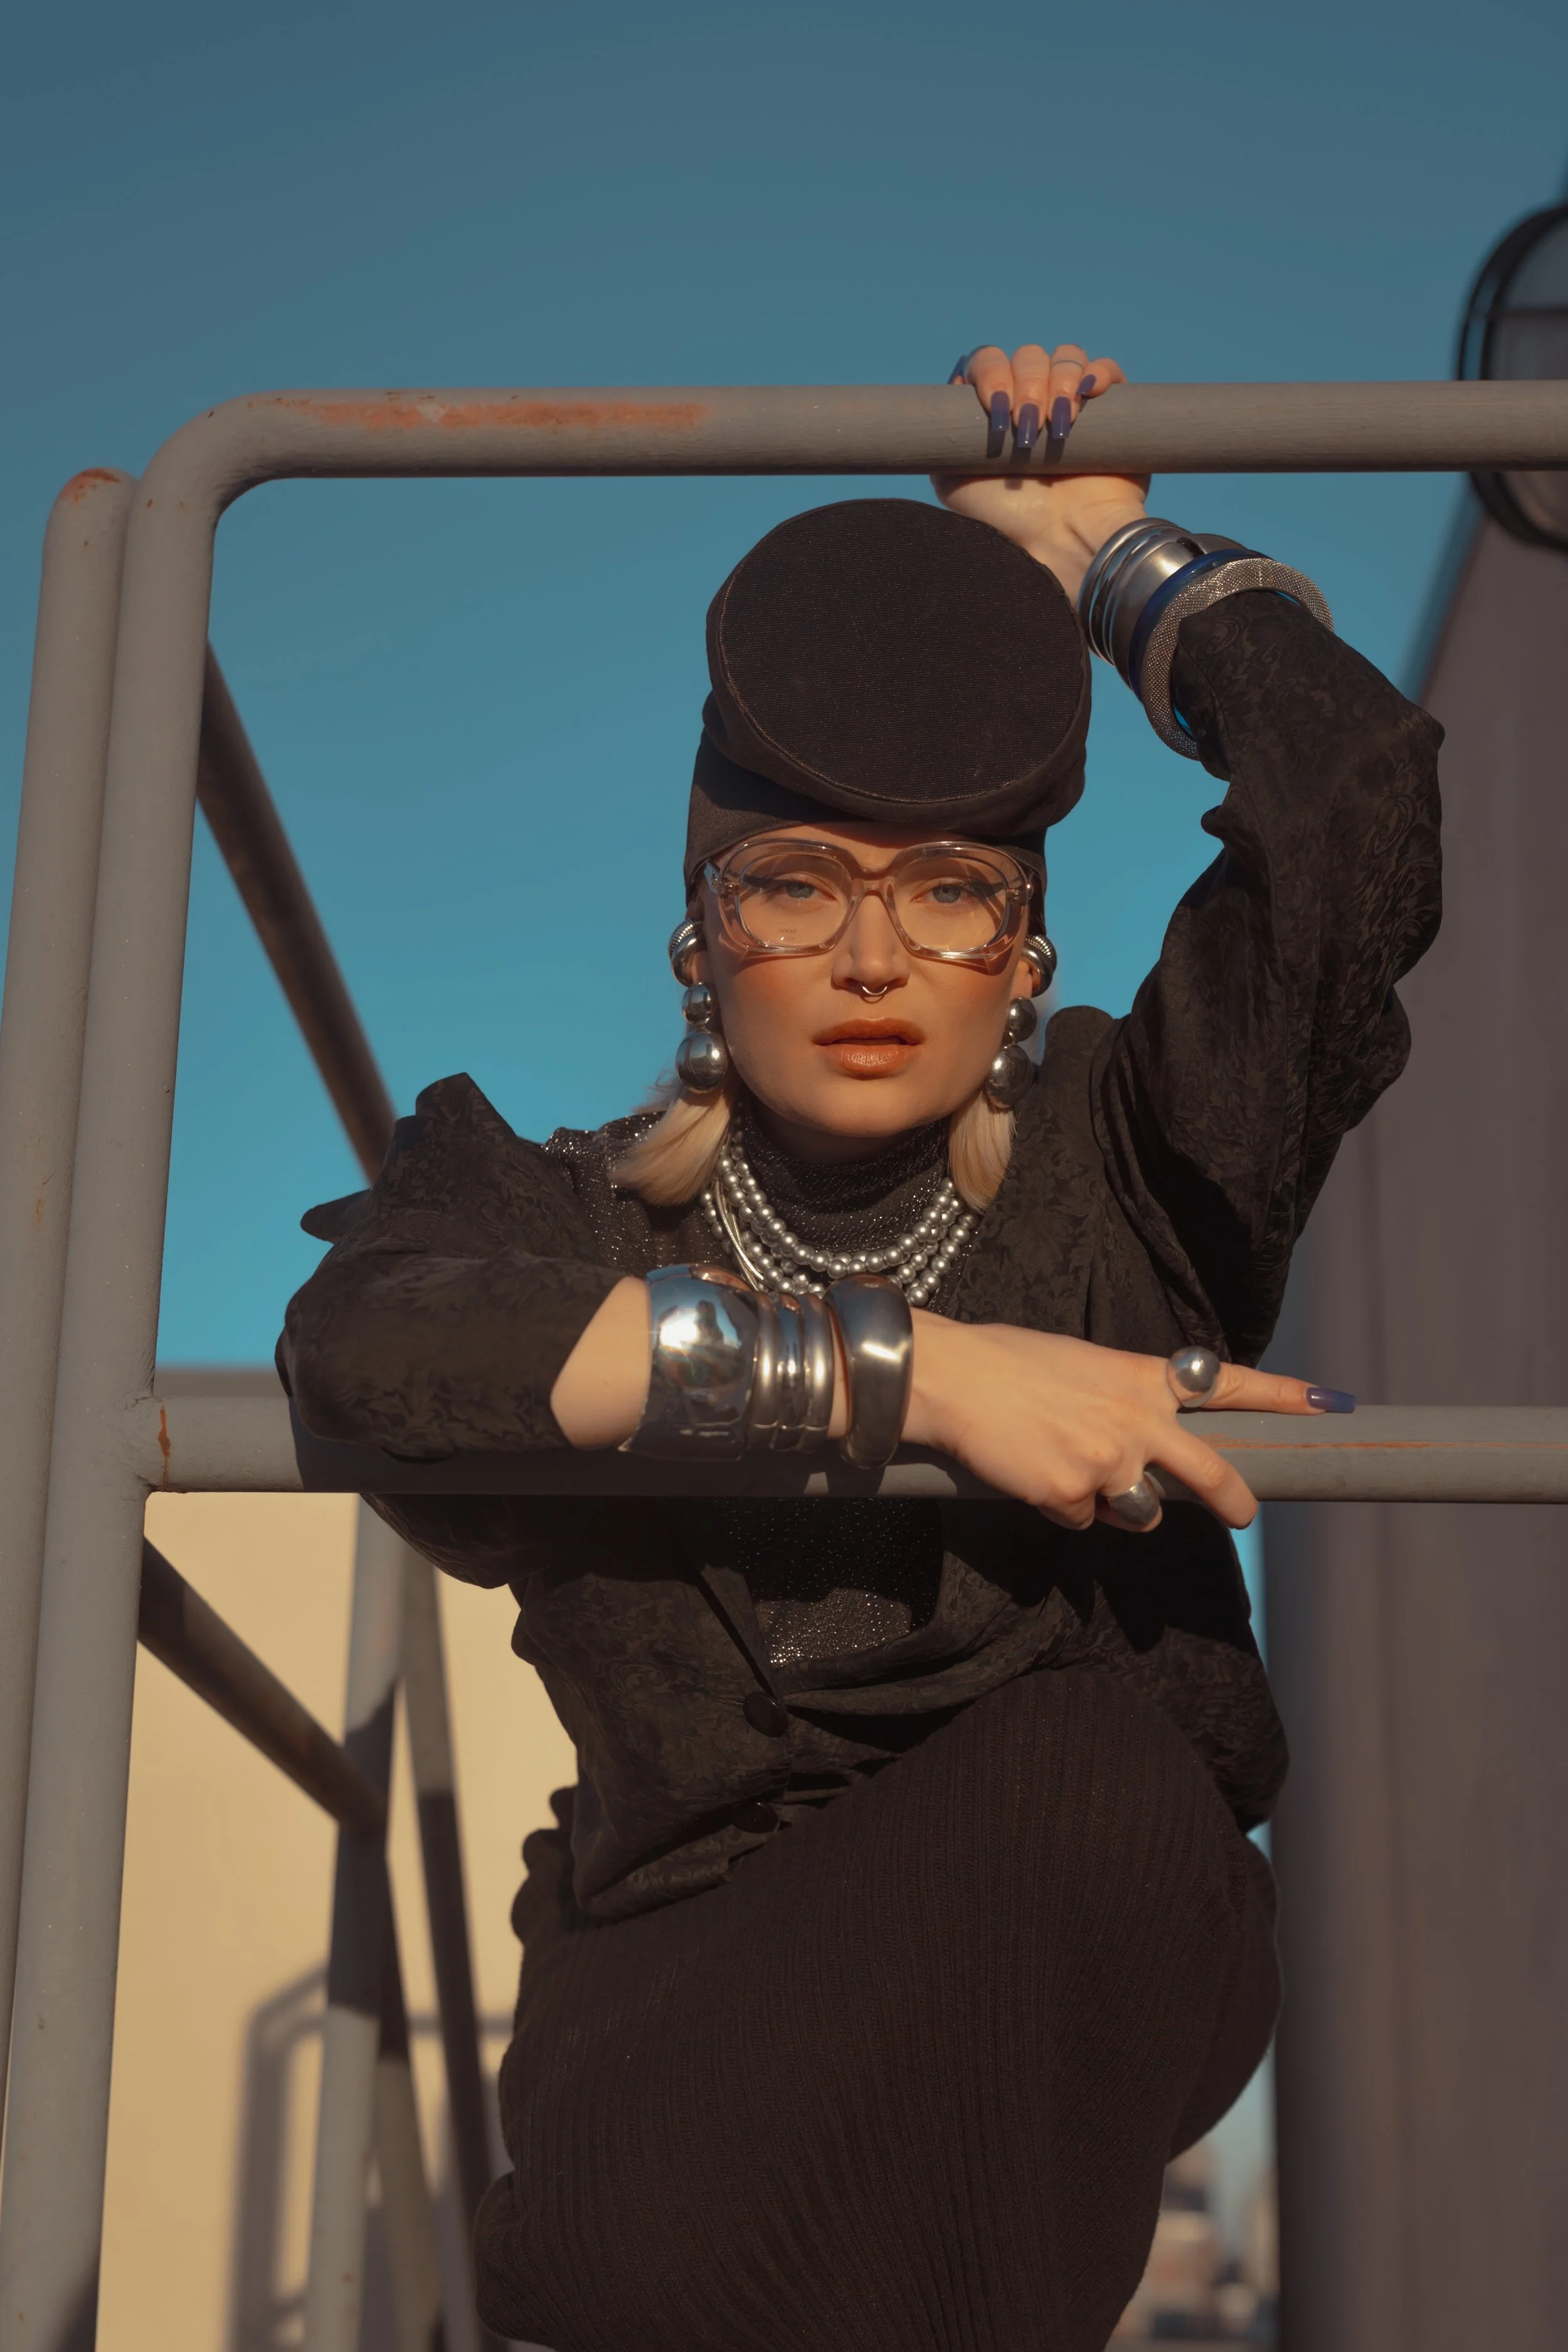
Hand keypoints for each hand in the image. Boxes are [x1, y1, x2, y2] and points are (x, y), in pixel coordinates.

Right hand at [903, 1313, 1331, 1531]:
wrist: (950, 1377)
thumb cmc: (1006, 1362)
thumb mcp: (1080, 1365)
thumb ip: (1122, 1401)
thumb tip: (1134, 1444)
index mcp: (1140, 1377)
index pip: (1227, 1384)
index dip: (1283, 1395)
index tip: (1330, 1402)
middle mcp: (1137, 1421)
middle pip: (1210, 1473)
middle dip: (1234, 1500)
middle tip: (1244, 1515)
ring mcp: (1108, 1463)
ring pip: (1141, 1511)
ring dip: (1116, 1503)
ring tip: (1067, 1465)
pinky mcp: (1072, 1497)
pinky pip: (1084, 1520)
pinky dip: (1062, 1507)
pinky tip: (1032, 1473)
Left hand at [932, 342, 1147, 603]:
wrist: (1061, 539)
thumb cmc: (1006, 519)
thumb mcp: (951, 480)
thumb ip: (942, 439)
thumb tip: (951, 391)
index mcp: (996, 412)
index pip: (988, 361)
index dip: (990, 372)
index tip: (994, 406)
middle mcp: (1033, 402)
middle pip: (1027, 355)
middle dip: (1025, 384)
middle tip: (1027, 429)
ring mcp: (1072, 404)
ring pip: (1065, 356)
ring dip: (1058, 380)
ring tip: (1058, 427)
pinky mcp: (1110, 412)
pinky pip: (1106, 369)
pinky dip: (1097, 371)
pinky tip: (1088, 393)